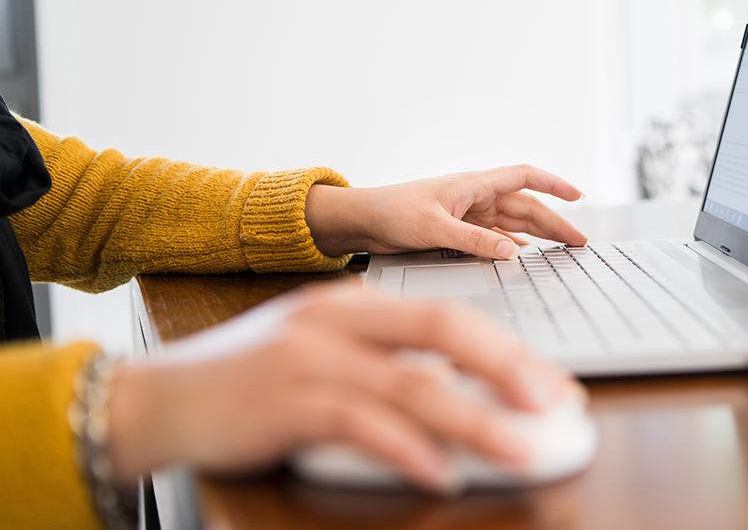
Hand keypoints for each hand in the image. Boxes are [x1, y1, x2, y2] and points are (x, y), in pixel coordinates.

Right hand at [104, 282, 578, 491]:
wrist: (161, 397)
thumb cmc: (250, 378)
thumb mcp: (320, 349)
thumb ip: (383, 361)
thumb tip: (456, 391)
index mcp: (353, 304)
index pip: (446, 315)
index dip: (506, 347)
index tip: (549, 382)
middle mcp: (337, 321)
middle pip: (441, 333)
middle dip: (508, 368)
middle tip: (555, 403)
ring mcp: (310, 359)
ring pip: (411, 386)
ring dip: (475, 421)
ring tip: (520, 450)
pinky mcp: (287, 403)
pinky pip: (361, 426)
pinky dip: (407, 451)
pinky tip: (440, 473)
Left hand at [304, 164, 587, 259]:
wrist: (362, 221)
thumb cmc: (392, 212)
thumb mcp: (434, 228)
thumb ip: (474, 242)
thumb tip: (512, 252)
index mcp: (473, 185)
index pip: (524, 177)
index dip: (554, 185)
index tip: (578, 196)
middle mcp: (476, 198)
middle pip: (526, 206)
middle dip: (555, 222)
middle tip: (579, 242)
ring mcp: (469, 215)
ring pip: (513, 224)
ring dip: (538, 235)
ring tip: (563, 249)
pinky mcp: (459, 232)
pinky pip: (495, 237)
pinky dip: (513, 246)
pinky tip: (524, 256)